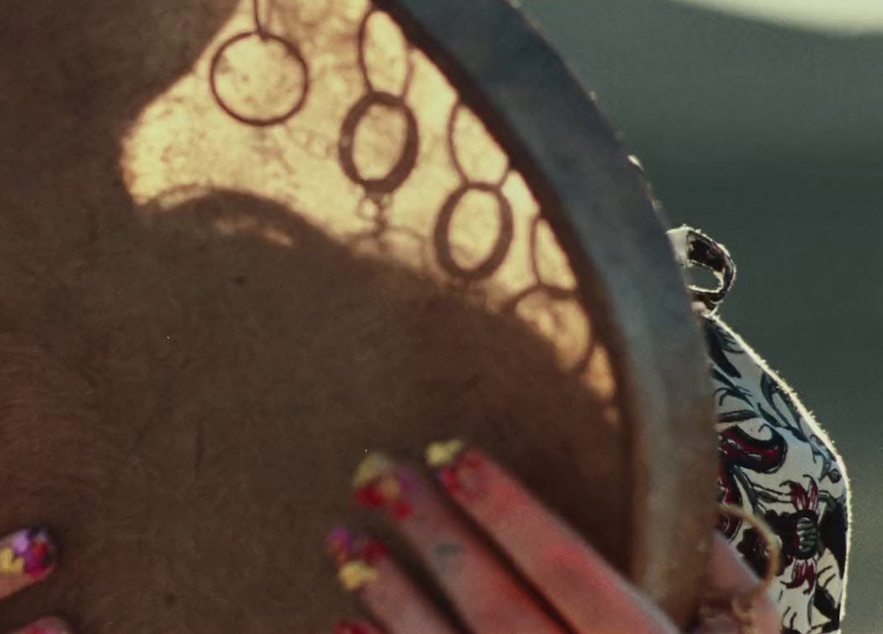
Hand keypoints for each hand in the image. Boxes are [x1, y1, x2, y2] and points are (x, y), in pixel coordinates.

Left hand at [325, 445, 777, 633]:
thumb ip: (727, 589)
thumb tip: (693, 508)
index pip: (570, 570)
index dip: (510, 511)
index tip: (453, 455)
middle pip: (497, 607)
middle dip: (434, 537)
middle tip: (376, 474)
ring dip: (391, 597)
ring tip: (344, 539)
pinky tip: (347, 622)